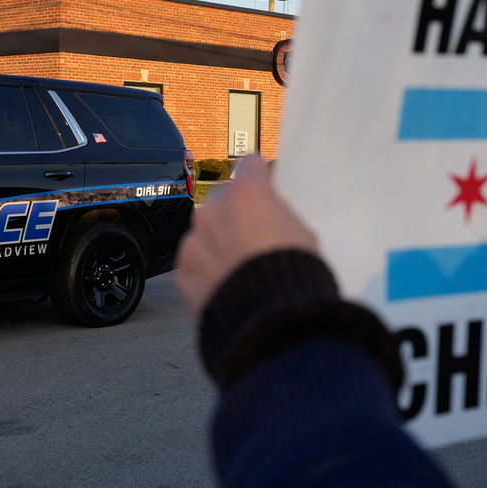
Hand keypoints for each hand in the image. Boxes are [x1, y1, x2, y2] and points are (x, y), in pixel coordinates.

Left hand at [176, 154, 319, 322]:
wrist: (271, 322)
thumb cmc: (294, 277)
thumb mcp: (302, 234)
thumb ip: (279, 215)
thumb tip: (271, 216)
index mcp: (248, 194)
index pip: (250, 165)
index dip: (259, 176)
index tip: (264, 184)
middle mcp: (214, 211)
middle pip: (223, 198)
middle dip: (236, 212)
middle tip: (254, 234)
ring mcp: (194, 241)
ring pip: (204, 231)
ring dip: (218, 240)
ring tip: (240, 265)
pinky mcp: (184, 272)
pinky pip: (194, 261)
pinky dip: (206, 269)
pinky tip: (226, 283)